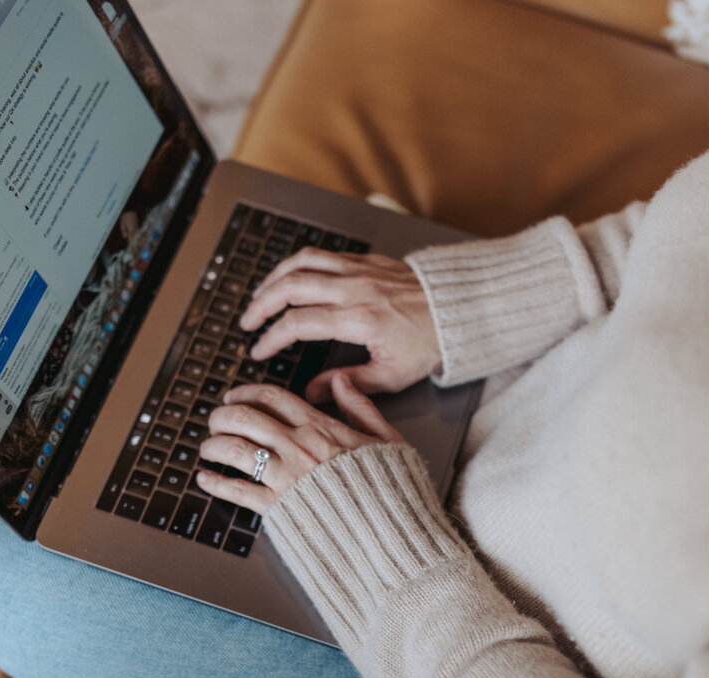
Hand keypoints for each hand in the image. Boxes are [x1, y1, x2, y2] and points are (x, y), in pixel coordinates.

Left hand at [197, 372, 403, 514]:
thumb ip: (361, 407)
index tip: (234, 397)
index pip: (272, 398)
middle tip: (215, 421)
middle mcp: (299, 447)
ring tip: (207, 448)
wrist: (389, 532)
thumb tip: (342, 381)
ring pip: (235, 448)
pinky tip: (204, 479)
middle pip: (244, 417)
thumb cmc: (392, 490)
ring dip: (213, 445)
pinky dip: (215, 483)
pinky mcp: (278, 508)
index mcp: (321, 428)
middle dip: (221, 416)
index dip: (246, 393)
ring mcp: (286, 477)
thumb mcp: (386, 440)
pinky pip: (237, 490)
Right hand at [239, 249, 441, 402]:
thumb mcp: (391, 375)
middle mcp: (354, 288)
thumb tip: (312, 392)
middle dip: (262, 305)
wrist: (460, 308)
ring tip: (259, 296)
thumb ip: (348, 383)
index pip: (299, 324)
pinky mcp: (365, 259)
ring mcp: (359, 269)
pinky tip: (288, 277)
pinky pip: (321, 254)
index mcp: (359, 319)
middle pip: (291, 287)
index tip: (259, 351)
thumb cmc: (430, 344)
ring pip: (302, 263)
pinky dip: (297, 264)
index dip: (272, 339)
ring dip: (274, 278)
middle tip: (247, 323)